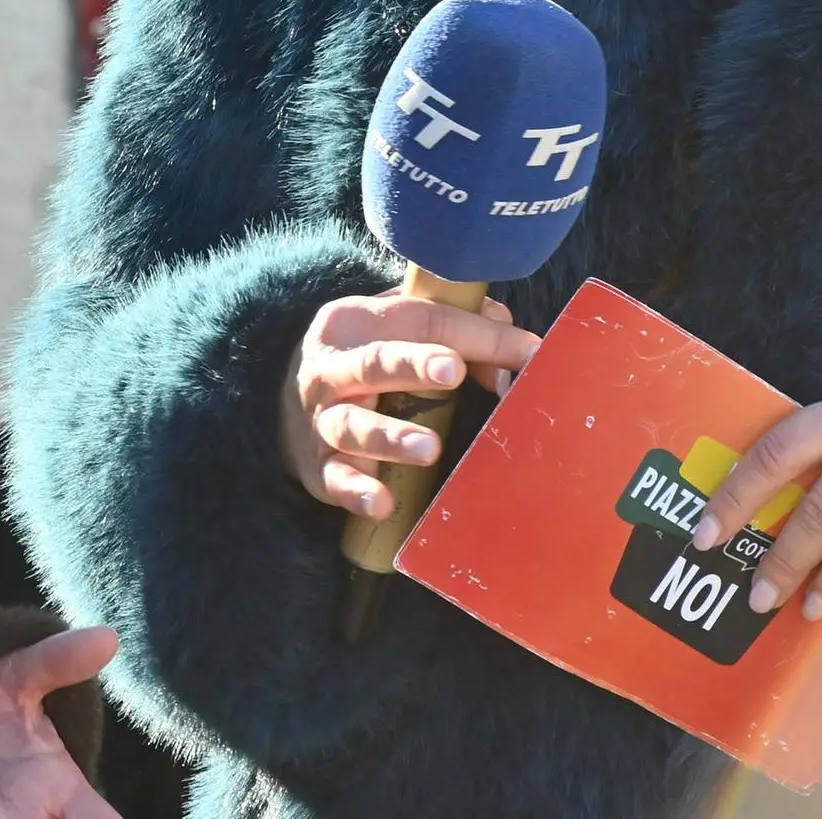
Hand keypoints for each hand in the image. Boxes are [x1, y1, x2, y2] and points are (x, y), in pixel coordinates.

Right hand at [278, 291, 539, 517]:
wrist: (295, 405)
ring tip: (429, 447)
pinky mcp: (321, 466)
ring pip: (352, 426)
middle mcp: (331, 369)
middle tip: (453, 371)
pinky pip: (337, 478)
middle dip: (413, 365)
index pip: (417, 319)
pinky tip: (382, 501)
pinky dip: (357, 490)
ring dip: (390, 436)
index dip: (473, 334)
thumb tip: (520, 351)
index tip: (526, 349)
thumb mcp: (403, 330)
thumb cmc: (371, 361)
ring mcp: (322, 419)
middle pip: (373, 363)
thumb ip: (463, 329)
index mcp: (353, 322)